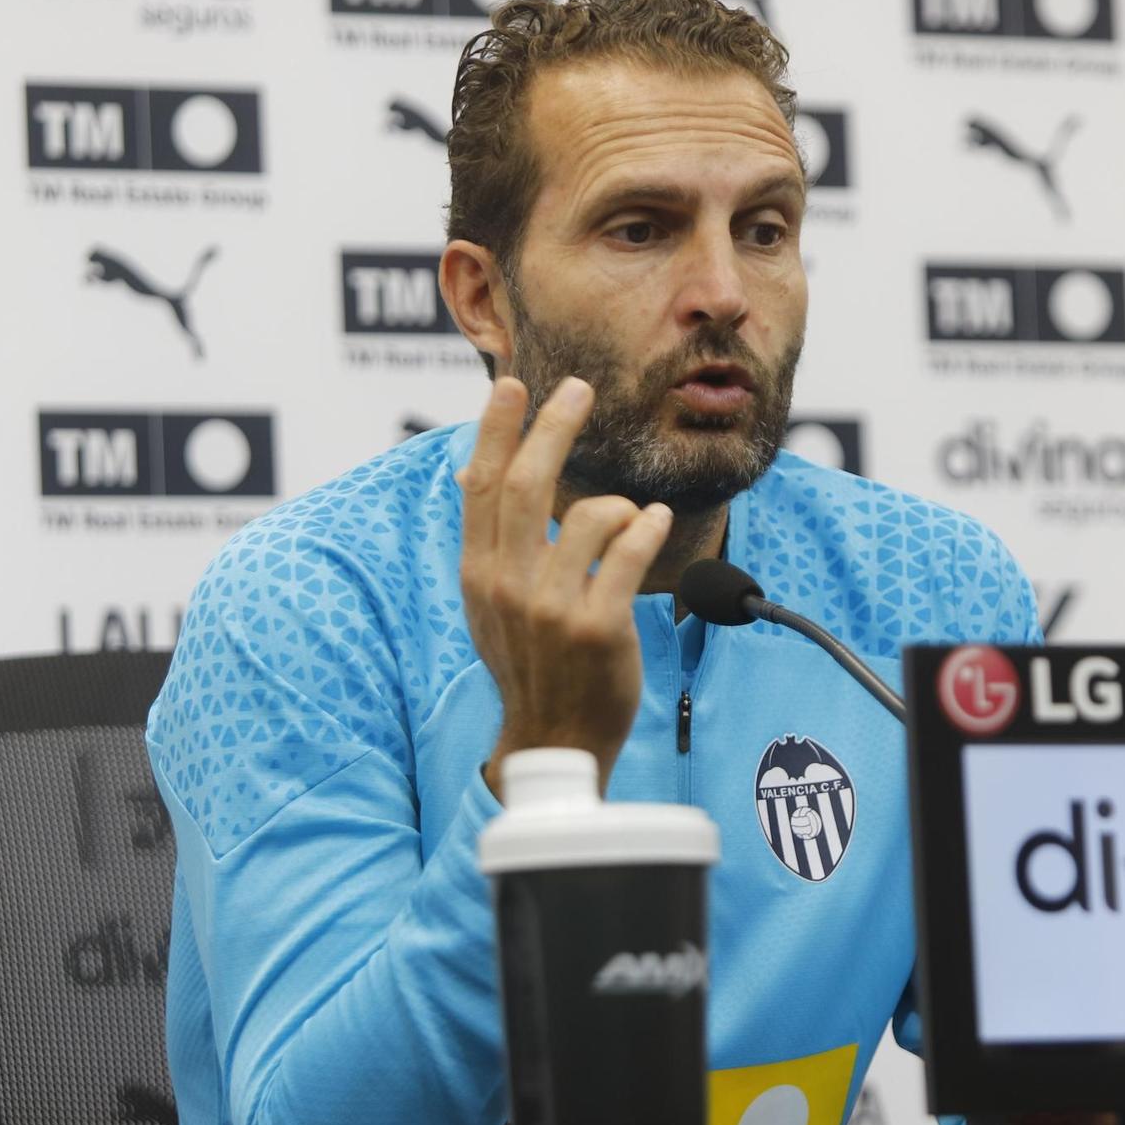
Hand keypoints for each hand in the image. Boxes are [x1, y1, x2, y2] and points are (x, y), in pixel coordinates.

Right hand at [457, 376, 674, 799]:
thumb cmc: (531, 665)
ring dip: (619, 505)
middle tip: (577, 390)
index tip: (512, 385)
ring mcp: (551, 607)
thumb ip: (487, 541)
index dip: (496, 430)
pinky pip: (629, 553)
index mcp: (479, 573)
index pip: (481, 486)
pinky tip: (656, 520)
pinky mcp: (597, 628)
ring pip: (589, 515)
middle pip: (526, 483)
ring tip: (632, 517)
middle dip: (554, 427)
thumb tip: (468, 470)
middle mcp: (508, 585)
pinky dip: (647, 527)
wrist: (553, 739)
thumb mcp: (490, 604)